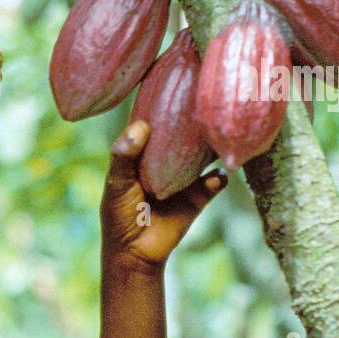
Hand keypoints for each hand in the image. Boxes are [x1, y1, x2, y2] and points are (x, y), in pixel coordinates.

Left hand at [100, 120, 226, 273]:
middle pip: (186, 136)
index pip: (158, 124)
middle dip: (197, 123)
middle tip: (209, 105)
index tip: (179, 84)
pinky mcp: (199, 196)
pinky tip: (218, 174)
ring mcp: (186, 178)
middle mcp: (168, 161)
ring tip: (222, 134)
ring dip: (214, 147)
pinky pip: (214, 182)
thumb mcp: (116, 183)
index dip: (167, 107)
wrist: (134, 253)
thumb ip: (124, 155)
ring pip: (204, 156)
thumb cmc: (119, 215)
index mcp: (145, 154)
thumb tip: (141, 126)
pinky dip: (218, 177)